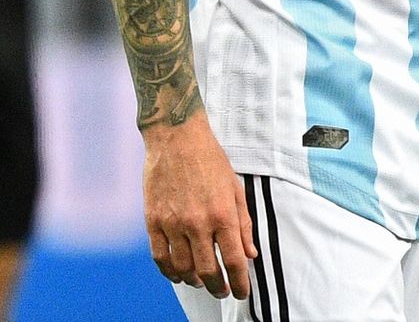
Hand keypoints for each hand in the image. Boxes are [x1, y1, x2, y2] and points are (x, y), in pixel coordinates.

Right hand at [142, 111, 256, 298]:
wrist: (177, 140)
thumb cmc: (211, 162)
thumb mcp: (236, 189)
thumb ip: (243, 224)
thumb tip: (250, 254)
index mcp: (223, 214)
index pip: (233, 260)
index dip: (240, 282)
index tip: (242, 293)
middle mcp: (198, 223)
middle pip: (207, 271)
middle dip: (218, 287)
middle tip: (223, 291)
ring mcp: (172, 223)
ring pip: (182, 268)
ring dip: (193, 281)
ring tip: (201, 281)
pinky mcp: (153, 221)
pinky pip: (159, 257)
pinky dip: (168, 272)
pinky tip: (177, 275)